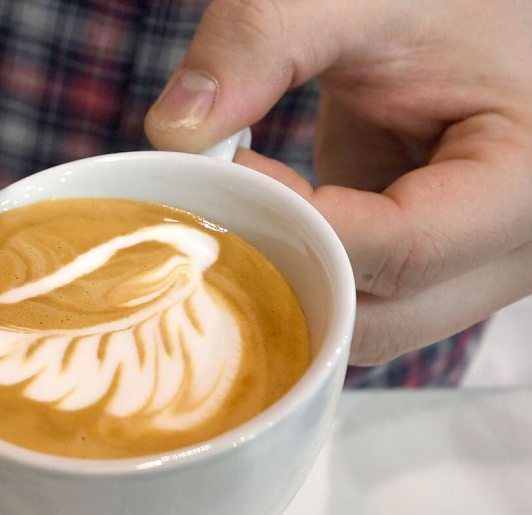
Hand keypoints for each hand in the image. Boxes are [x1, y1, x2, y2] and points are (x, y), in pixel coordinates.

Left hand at [144, 0, 531, 364]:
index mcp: (525, 182)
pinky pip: (344, 303)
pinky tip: (256, 216)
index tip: (228, 177)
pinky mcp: (411, 268)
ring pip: (356, 326)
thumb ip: (263, 43)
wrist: (456, 11)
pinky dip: (289, 273)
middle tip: (219, 199)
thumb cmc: (431, 0)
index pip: (403, 250)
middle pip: (379, 317)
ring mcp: (460, 268)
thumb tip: (173, 131)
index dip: (298, 224)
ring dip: (282, 278)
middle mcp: (508, 247)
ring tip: (240, 201)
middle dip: (283, 267)